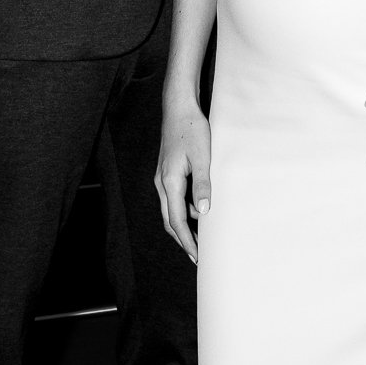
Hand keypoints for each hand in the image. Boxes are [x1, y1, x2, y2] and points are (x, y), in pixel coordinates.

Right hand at [156, 95, 211, 262]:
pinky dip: (185, 210)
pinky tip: (199, 211)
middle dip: (183, 239)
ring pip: (171, 210)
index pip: (176, 221)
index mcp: (169, 182)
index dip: (187, 241)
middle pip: (170, 220)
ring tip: (202, 237)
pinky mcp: (168, 172)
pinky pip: (174, 198)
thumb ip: (202, 185)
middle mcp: (162, 183)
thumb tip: (203, 212)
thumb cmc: (191, 129)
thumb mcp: (202, 157)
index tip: (197, 256)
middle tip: (198, 256)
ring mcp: (163, 178)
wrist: (178, 108)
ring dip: (184, 225)